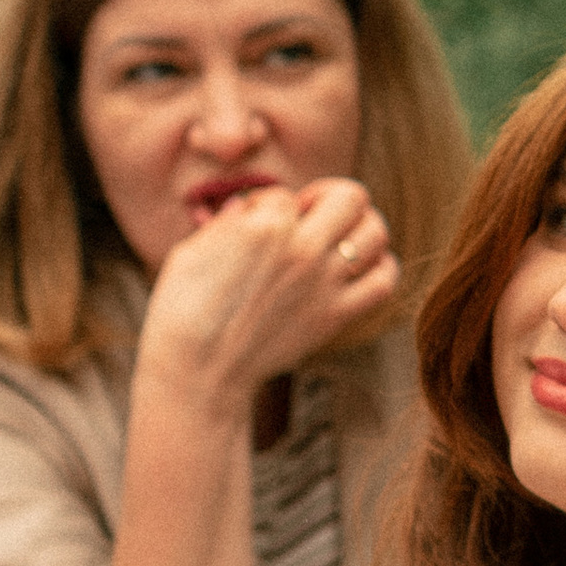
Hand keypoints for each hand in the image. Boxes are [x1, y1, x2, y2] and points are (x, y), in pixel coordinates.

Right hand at [141, 179, 399, 410]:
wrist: (198, 372)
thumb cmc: (182, 311)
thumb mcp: (191, 251)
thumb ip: (226, 223)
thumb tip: (248, 205)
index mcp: (265, 225)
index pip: (286, 194)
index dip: (269, 206)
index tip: (256, 227)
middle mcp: (303, 248)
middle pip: (350, 196)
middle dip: (331, 198)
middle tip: (311, 217)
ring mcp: (325, 283)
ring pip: (377, 232)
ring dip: (363, 227)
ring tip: (341, 237)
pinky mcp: (335, 315)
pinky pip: (384, 282)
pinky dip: (381, 269)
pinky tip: (359, 268)